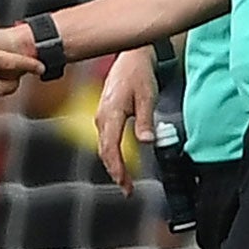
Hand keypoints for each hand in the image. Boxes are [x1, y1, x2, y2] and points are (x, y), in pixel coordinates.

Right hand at [95, 47, 157, 193]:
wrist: (132, 58)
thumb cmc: (139, 75)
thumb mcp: (147, 97)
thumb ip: (145, 121)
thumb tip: (146, 142)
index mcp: (111, 114)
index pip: (110, 148)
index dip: (117, 169)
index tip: (124, 184)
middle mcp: (102, 118)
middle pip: (105, 152)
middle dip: (115, 173)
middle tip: (128, 190)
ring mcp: (101, 117)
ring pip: (104, 148)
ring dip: (114, 166)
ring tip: (125, 182)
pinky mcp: (105, 117)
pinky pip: (106, 140)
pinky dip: (113, 155)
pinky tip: (121, 163)